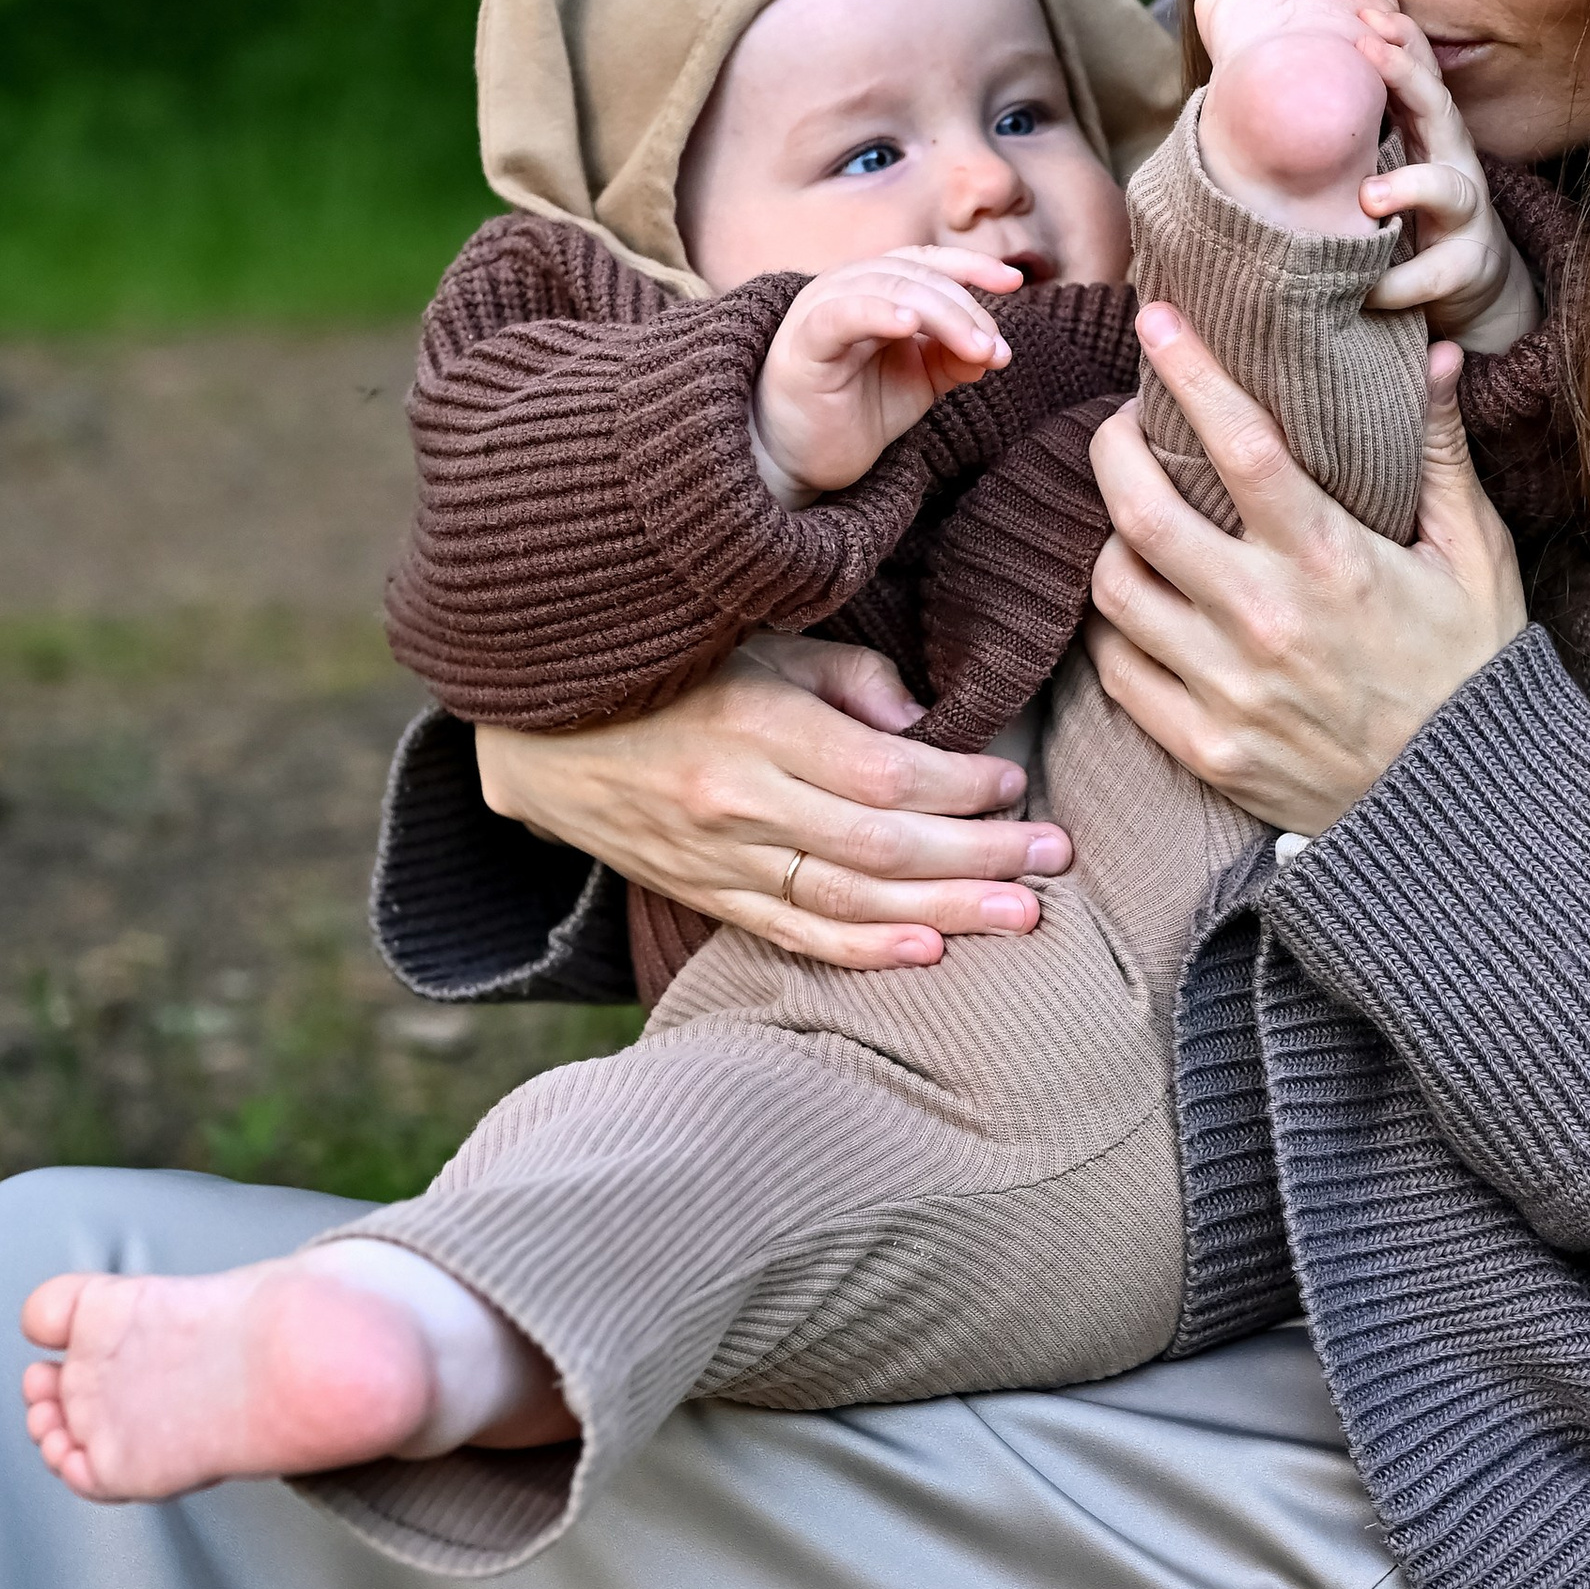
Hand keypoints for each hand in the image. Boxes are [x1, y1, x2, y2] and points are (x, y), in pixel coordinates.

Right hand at [473, 635, 1073, 969]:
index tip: (1012, 779)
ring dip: (945, 911)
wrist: (535, 732)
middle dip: (978, 855)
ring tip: (1023, 916)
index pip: (883, 773)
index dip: (959, 784)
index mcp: (754, 726)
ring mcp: (717, 859)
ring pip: (849, 899)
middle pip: (881, 844)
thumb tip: (923, 724)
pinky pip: (794, 933)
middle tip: (1054, 858)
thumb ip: (843, 676)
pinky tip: (929, 952)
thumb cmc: (663, 665)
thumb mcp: (751, 636)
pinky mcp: (702, 894)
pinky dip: (864, 949)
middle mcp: (736, 804)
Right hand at [753, 246, 1021, 500]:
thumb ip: (955, 357)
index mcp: (873, 287)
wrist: (802, 459)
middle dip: (965, 309)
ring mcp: (820, 310)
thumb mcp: (920, 380)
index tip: (1015, 282)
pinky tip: (911, 325)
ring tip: (976, 351)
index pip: (926, 260)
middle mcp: (845, 287)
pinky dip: (878, 312)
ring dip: (942, 315)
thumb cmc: (857, 409)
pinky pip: (840, 316)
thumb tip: (994, 349)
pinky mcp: (803, 345)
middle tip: (995, 352)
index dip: (971, 265)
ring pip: (888, 287)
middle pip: (915, 274)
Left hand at [1084, 308, 1528, 833]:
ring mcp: (1225, 690)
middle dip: (1113, 447)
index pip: (1240, 444)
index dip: (1190, 371)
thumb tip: (1437, 357)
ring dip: (1108, 538)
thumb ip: (1444, 456)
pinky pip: (1117, 671)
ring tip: (1129, 514)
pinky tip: (1137, 599)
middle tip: (1123, 423)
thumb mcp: (1476, 558)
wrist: (1462, 811)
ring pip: (1114, 588)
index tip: (1156, 318)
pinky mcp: (1202, 748)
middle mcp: (1266, 621)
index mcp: (1331, 561)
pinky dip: (1113, 626)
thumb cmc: (1469, 670)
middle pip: (1140, 511)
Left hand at [1345, 0, 1537, 354]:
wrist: (1470, 284)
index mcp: (1428, 133)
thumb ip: (1364, 121)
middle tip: (1367, 50)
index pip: (1417, 74)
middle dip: (1409, 75)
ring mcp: (1467, 215)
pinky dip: (1397, 283)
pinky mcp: (1466, 268)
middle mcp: (1454, 162)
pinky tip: (1366, 290)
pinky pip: (1434, 275)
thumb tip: (1303, 60)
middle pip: (1441, 108)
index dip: (1397, 39)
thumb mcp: (1393, 158)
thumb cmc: (1414, 213)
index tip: (1362, 7)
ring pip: (1451, 190)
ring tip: (1368, 196)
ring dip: (1410, 187)